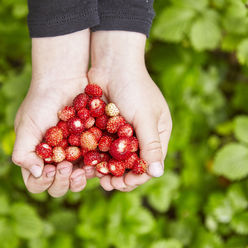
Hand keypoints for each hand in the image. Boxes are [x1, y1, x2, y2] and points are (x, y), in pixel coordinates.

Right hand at [12, 30, 94, 196]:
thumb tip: (36, 173)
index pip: (36, 184)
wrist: (63, 81)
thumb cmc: (40, 102)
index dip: (43, 182)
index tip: (51, 169)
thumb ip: (24, 151)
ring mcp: (73, 156)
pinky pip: (93, 165)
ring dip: (79, 180)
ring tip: (83, 169)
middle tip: (68, 167)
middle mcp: (54, 162)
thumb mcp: (27, 126)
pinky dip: (94, 167)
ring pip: (76, 180)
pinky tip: (96, 162)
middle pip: (58, 187)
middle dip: (63, 182)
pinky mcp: (89, 148)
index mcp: (36, 159)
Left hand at [89, 31, 171, 191]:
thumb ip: (150, 144)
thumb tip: (157, 174)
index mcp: (158, 133)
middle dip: (121, 176)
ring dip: (108, 170)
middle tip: (108, 185)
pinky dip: (98, 157)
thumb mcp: (144, 116)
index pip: (150, 162)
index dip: (137, 176)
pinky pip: (104, 147)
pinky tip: (90, 165)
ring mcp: (123, 131)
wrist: (112, 62)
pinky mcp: (107, 127)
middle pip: (132, 164)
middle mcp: (141, 135)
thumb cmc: (134, 86)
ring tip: (99, 179)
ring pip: (116, 159)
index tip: (123, 183)